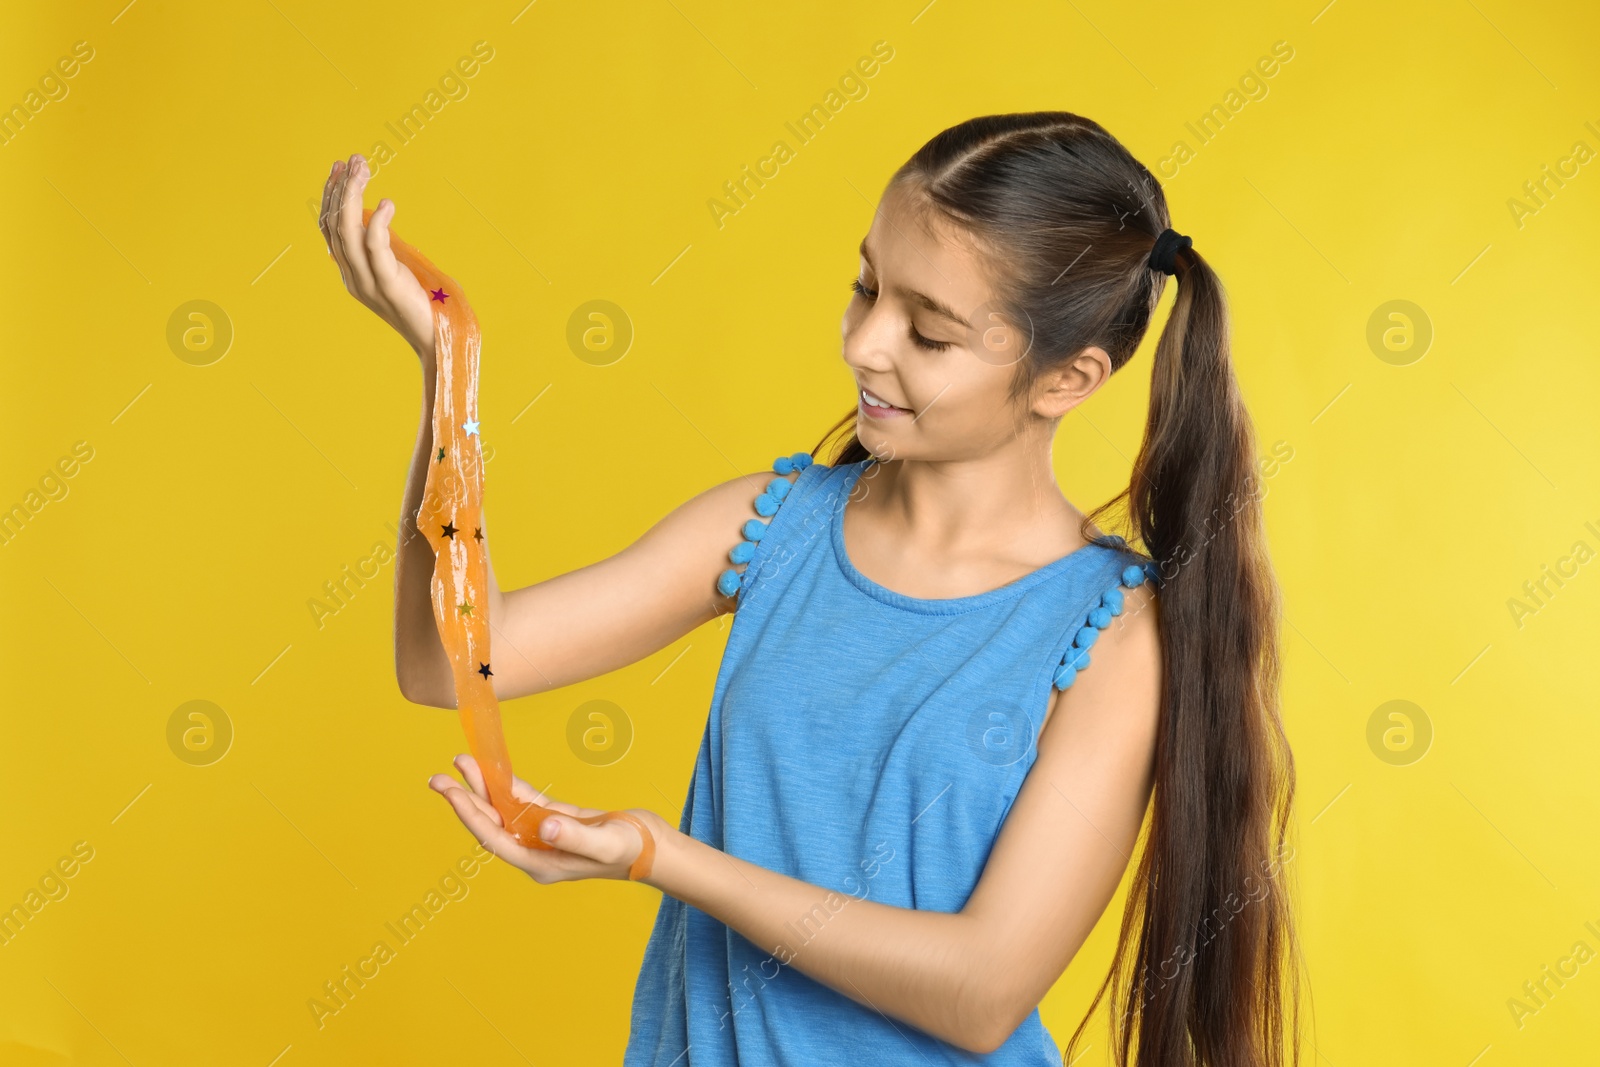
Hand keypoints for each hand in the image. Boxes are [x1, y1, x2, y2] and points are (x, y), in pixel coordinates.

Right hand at [319, 153, 436, 362]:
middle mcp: (352, 277)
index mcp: (351, 273)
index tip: (342, 167)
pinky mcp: (389, 286)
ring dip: (354, 195)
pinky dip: (379, 221)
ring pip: (347, 231)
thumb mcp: (397, 270)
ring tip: (364, 168)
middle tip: (355, 158)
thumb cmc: (424, 304)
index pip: (329, 228)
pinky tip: (390, 203)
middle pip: (334, 224)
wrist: (438, 341)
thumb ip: (382, 249)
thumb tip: (377, 217)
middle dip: (342, 186)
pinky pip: (375, 248)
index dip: (332, 195)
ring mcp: (368, 283)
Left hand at [428, 754, 664, 883]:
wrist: (654, 849)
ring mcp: (544, 837)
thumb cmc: (633, 850)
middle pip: (491, 825)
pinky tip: (495, 771)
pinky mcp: (556, 822)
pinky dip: (509, 786)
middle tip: (438, 778)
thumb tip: (545, 827)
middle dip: (465, 800)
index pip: (494, 839)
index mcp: (540, 863)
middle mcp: (535, 852)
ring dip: (484, 789)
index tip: (451, 792)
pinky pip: (525, 803)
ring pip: (504, 812)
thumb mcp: (606, 844)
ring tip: (462, 763)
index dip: (470, 815)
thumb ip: (575, 837)